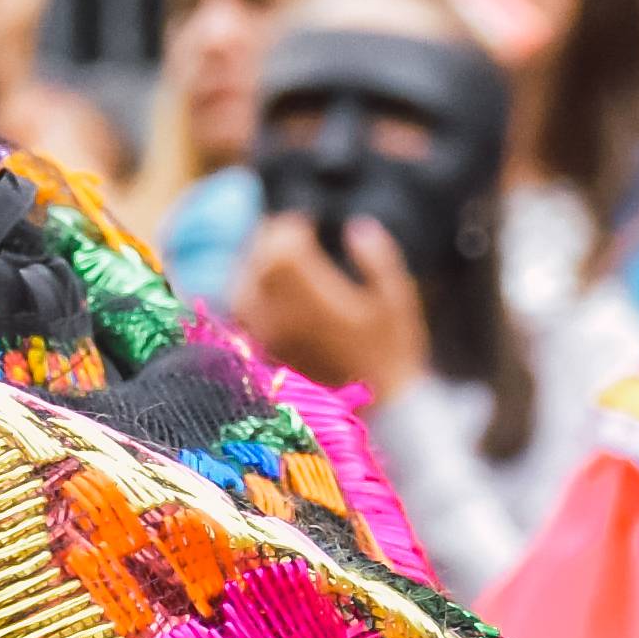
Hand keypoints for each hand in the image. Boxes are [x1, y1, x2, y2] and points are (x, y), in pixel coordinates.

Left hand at [238, 208, 433, 397]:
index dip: (290, 227)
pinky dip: (248, 296)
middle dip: (271, 241)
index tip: (305, 222)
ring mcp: (270, 340)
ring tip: (275, 258)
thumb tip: (356, 226)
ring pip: (242, 289)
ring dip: (254, 266)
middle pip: (258, 264)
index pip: (282, 249)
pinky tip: (264, 292)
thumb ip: (377, 258)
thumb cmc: (393, 354)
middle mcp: (284, 318)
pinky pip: (241, 318)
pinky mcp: (264, 357)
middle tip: (289, 233)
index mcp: (316, 300)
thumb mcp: (396, 300)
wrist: (381, 415)